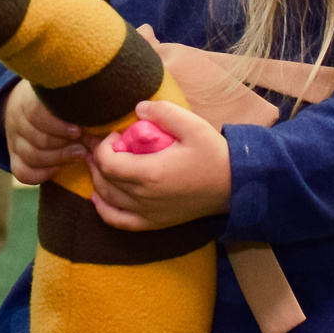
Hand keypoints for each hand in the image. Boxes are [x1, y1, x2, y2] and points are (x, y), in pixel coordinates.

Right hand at [2, 82, 82, 185]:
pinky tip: (57, 168)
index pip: (37, 115)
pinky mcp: (14, 157)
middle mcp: (17, 120)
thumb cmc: (57, 100)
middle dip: (64, 147)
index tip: (78, 132)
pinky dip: (41, 174)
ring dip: (58, 159)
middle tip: (83, 147)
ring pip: (31, 157)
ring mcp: (14, 140)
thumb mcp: (63, 96)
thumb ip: (78, 103)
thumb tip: (103, 111)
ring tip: (77, 154)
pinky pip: (23, 173)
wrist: (29, 104)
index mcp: (28, 100)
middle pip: (38, 140)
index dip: (59, 127)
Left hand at [84, 98, 230, 230]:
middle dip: (98, 160)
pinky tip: (100, 197)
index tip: (117, 135)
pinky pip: (118, 222)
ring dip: (99, 180)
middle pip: (104, 180)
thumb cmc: (213, 155)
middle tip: (108, 146)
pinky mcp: (154, 223)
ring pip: (107, 199)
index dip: (104, 146)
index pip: (108, 162)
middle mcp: (144, 197)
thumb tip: (138, 108)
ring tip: (102, 164)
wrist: (235, 187)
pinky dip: (104, 210)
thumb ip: (163, 112)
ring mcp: (148, 214)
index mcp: (150, 173)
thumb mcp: (192, 125)